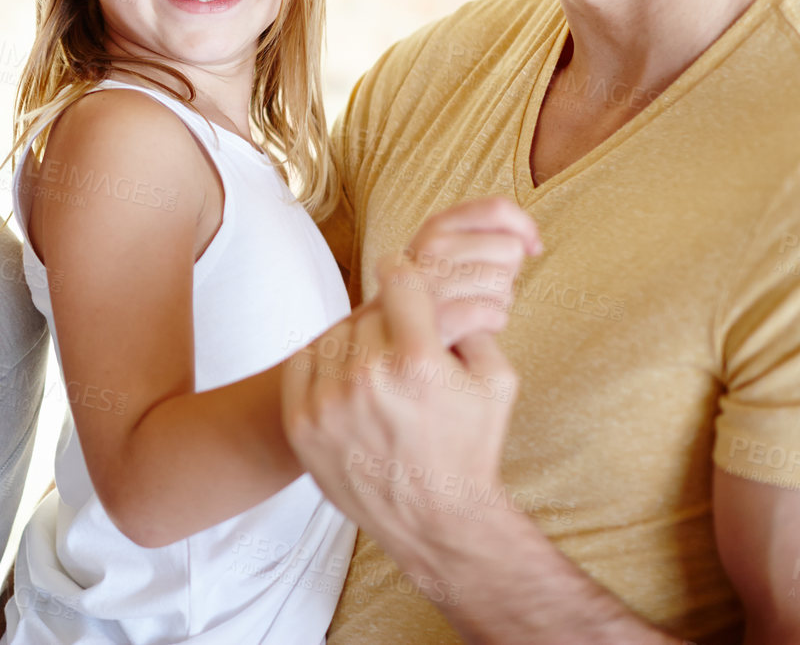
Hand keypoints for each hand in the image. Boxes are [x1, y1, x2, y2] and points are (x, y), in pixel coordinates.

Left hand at [281, 259, 520, 575]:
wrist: (436, 520)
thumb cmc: (471, 447)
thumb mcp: (497, 381)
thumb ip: (474, 324)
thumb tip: (447, 283)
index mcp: (419, 362)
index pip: (398, 281)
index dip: (404, 277)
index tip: (402, 279)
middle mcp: (369, 378)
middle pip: (369, 313)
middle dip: (389, 327)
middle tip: (402, 353)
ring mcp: (330, 402)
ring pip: (335, 337)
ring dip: (355, 347)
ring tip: (379, 378)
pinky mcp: (303, 423)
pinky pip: (303, 364)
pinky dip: (322, 367)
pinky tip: (346, 384)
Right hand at [398, 196, 538, 345]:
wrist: (385, 336)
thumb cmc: (430, 294)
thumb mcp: (444, 252)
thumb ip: (481, 235)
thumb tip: (532, 243)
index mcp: (435, 227)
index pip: (497, 209)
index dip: (525, 227)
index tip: (533, 247)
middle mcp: (429, 248)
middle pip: (511, 249)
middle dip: (509, 272)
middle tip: (481, 288)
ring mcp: (430, 283)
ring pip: (505, 285)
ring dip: (499, 302)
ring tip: (473, 307)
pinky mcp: (436, 318)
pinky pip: (493, 314)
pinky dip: (492, 323)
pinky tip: (474, 327)